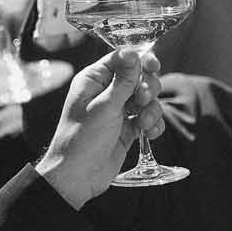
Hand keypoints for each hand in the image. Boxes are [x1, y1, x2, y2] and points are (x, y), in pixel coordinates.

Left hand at [36, 49, 164, 207]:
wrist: (78, 177)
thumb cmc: (81, 139)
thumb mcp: (104, 107)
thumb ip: (123, 80)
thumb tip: (132, 52)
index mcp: (94, 80)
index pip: (121, 59)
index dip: (139, 60)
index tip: (153, 66)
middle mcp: (106, 93)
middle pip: (139, 77)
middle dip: (147, 87)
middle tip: (142, 100)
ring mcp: (118, 111)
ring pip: (146, 99)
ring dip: (151, 109)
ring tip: (144, 122)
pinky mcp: (127, 129)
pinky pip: (147, 118)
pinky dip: (153, 124)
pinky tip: (150, 132)